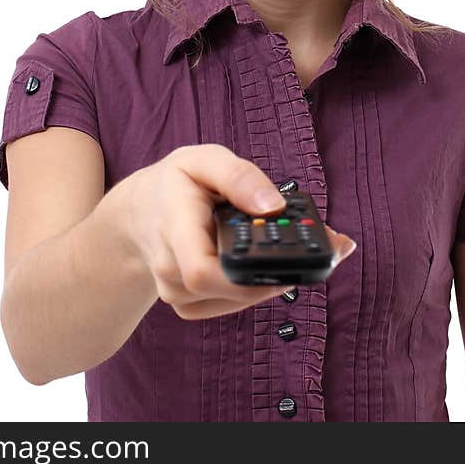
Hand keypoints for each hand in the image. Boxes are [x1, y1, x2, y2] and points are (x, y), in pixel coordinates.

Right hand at [115, 143, 356, 319]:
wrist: (141, 213)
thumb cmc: (176, 183)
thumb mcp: (204, 159)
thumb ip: (239, 177)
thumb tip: (273, 206)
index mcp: (173, 228)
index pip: (201, 272)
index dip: (248, 276)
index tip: (290, 258)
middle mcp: (171, 269)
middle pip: (229, 291)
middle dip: (278, 274)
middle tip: (323, 251)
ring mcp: (178, 293)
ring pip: (237, 300)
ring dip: (272, 279)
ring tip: (299, 251)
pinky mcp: (190, 304)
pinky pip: (232, 304)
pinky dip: (257, 286)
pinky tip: (269, 264)